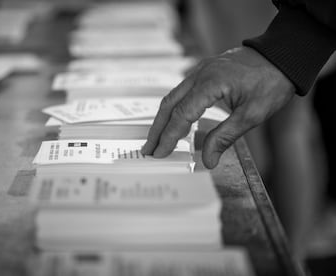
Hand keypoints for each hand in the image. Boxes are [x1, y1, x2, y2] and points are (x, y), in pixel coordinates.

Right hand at [141, 46, 294, 168]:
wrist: (282, 56)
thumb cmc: (271, 82)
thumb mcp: (252, 115)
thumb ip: (225, 137)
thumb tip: (208, 160)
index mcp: (211, 84)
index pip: (181, 114)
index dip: (168, 136)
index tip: (159, 152)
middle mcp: (200, 74)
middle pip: (169, 104)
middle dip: (157, 129)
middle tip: (148, 148)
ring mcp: (200, 70)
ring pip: (173, 96)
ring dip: (162, 118)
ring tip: (156, 138)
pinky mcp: (204, 71)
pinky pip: (182, 90)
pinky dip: (173, 107)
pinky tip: (173, 119)